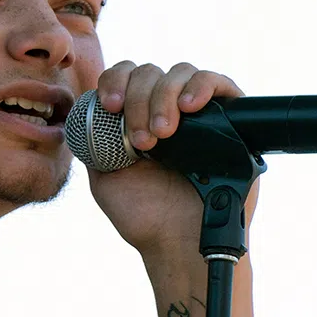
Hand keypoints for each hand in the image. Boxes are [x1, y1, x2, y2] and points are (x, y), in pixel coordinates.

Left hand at [86, 61, 259, 255]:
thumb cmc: (143, 216)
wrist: (179, 243)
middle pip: (150, 72)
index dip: (114, 81)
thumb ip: (93, 142)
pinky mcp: (231, 121)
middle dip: (139, 99)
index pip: (124, 76)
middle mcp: (167, 110)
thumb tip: (85, 108)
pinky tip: (190, 106)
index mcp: (136, 117)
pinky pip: (219, 83)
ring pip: (180, 73)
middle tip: (143, 140)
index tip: (110, 106)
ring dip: (165, 98)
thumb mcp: (104, 176)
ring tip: (164, 134)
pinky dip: (202, 86)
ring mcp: (199, 113)